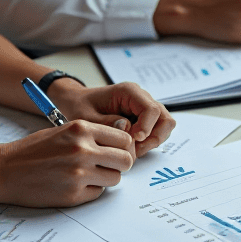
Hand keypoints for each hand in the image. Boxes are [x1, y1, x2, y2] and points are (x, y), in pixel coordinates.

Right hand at [0, 120, 135, 206]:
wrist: (4, 170)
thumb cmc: (33, 150)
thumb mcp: (64, 130)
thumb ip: (92, 135)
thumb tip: (122, 144)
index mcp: (82, 129)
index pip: (125, 138)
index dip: (123, 146)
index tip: (117, 151)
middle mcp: (83, 150)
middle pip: (126, 160)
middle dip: (120, 164)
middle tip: (108, 165)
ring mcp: (79, 173)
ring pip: (115, 178)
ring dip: (106, 178)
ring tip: (88, 174)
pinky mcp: (73, 194)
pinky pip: (98, 193)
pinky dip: (91, 190)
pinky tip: (74, 184)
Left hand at [50, 80, 174, 157]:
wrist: (76, 103)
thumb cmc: (80, 106)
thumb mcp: (87, 116)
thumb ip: (107, 123)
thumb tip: (128, 129)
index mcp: (129, 92)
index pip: (151, 109)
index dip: (146, 128)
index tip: (134, 140)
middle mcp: (141, 98)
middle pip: (164, 118)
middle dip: (154, 137)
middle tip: (136, 149)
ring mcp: (144, 109)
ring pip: (164, 126)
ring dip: (153, 141)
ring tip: (133, 149)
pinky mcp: (144, 119)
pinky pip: (156, 131)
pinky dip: (149, 142)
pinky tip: (133, 147)